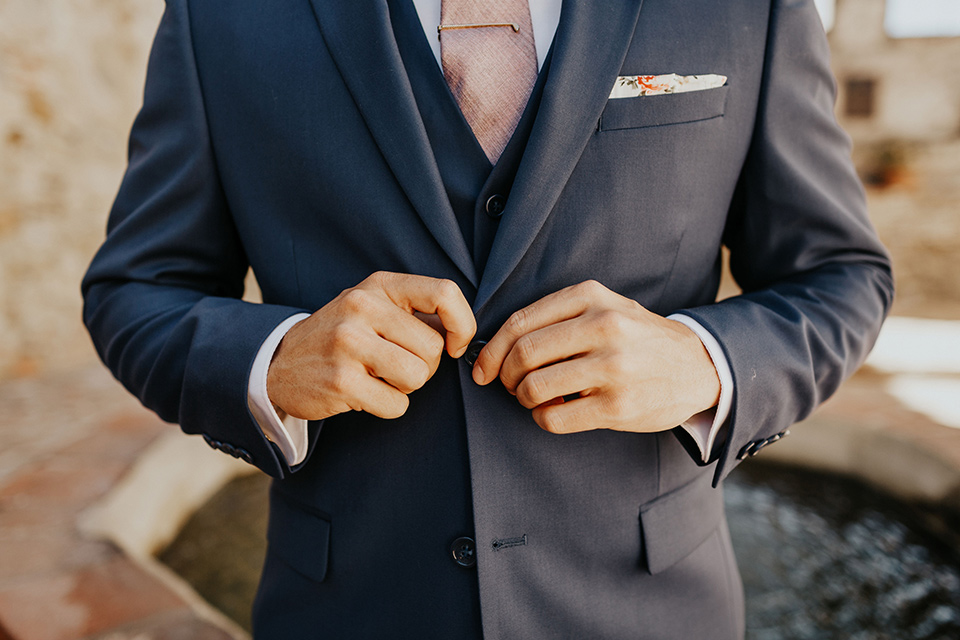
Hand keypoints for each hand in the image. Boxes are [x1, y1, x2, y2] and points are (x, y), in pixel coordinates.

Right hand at [267, 272, 475, 420]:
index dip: (463, 325)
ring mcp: (349, 343)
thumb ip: (416, 312)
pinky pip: (397, 405)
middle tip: (394, 365)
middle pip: (434, 348)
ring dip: (406, 387)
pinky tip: (364, 393)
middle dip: (425, 366)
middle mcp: (362, 307)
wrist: (278, 363)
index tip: (455, 345)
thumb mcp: (373, 307)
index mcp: (379, 285)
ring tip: (379, 377)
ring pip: (418, 377)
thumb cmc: (342, 337)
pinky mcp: (341, 381)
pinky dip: (388, 406)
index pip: (445, 293)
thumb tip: (464, 334)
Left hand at [472, 280, 719, 434]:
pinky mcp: (618, 406)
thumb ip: (558, 317)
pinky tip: (553, 413)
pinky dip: (542, 419)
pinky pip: (554, 418)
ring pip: (534, 388)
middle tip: (509, 385)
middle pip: (523, 355)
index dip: (491, 350)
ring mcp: (613, 368)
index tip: (483, 368)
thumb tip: (496, 347)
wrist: (698, 366)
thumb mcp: (605, 307)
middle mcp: (603, 327)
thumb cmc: (637, 337)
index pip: (519, 323)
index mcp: (592, 297)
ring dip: (523, 399)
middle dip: (505, 376)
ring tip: (534, 398)